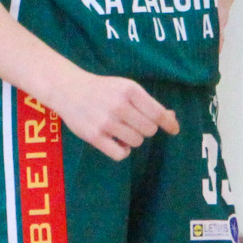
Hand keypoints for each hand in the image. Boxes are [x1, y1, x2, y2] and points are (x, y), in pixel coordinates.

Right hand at [45, 71, 179, 163]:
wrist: (68, 89)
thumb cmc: (102, 90)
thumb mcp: (125, 88)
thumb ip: (148, 103)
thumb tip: (172, 118)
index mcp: (130, 90)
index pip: (158, 114)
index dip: (169, 124)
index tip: (173, 129)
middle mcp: (119, 105)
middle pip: (149, 130)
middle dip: (145, 129)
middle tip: (134, 123)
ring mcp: (106, 122)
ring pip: (136, 142)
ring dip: (133, 139)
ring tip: (122, 131)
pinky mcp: (94, 136)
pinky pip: (121, 154)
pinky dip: (123, 151)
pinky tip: (117, 143)